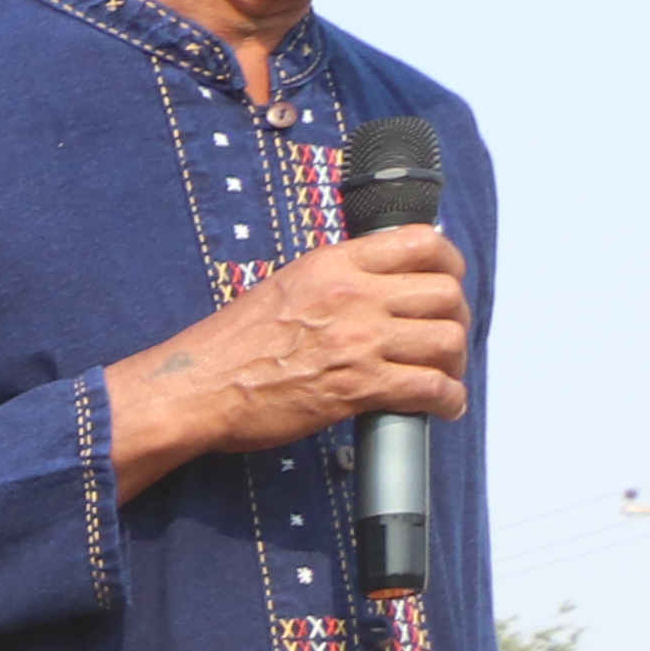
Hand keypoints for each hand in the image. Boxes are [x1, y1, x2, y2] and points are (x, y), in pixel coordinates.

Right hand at [110, 225, 468, 498]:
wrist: (192, 390)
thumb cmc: (227, 348)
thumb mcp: (284, 288)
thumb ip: (335, 281)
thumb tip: (375, 288)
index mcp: (333, 264)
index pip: (421, 244)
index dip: (450, 265)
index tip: (449, 284)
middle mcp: (352, 296)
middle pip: (444, 295)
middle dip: (457, 320)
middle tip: (447, 340)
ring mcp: (357, 342)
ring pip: (446, 341)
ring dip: (456, 362)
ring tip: (445, 376)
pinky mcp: (356, 388)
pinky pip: (429, 388)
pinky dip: (448, 400)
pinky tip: (443, 407)